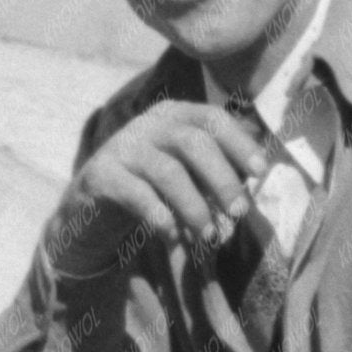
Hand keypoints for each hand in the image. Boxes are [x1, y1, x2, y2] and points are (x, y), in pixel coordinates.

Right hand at [54, 102, 276, 259]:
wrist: (91, 214)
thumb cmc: (152, 191)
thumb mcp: (186, 172)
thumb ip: (216, 166)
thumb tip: (260, 167)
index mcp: (172, 115)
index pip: (211, 118)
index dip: (238, 143)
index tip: (260, 171)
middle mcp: (146, 124)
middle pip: (192, 142)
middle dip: (222, 178)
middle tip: (238, 212)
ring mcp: (121, 147)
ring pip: (168, 172)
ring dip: (195, 207)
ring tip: (208, 235)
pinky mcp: (100, 176)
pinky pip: (137, 195)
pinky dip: (161, 217)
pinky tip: (172, 236)